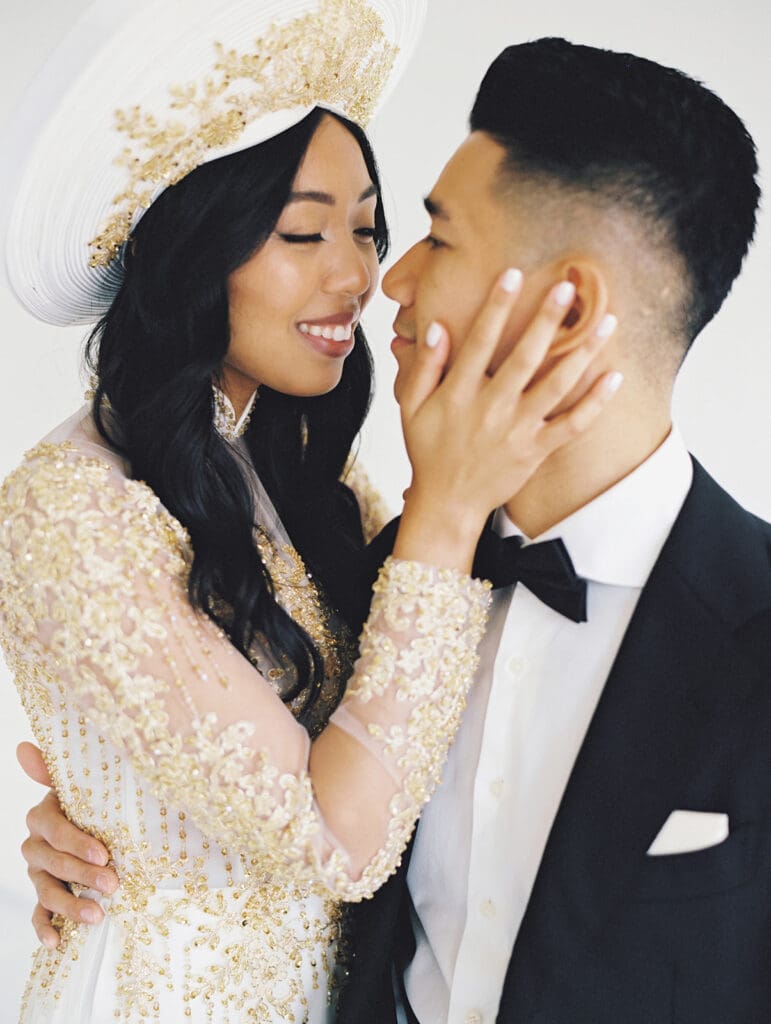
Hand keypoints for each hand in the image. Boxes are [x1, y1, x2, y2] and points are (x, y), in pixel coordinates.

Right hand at [17, 742, 118, 947]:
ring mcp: (38, 872)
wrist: (98, 823)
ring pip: (47, 891)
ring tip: (98, 916)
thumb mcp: (81, 784)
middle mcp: (35, 845)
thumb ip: (53, 769)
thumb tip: (22, 747)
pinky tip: (57, 942)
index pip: (55, 830)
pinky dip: (45, 929)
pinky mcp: (44, 894)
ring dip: (71, 905)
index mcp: (43, 815)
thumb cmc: (92, 801)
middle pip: (54, 863)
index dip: (77, 843)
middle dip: (84, 875)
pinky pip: (39, 914)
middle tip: (113, 884)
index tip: (104, 854)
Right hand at [392, 272, 620, 569]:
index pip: (479, 340)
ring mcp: (518, 430)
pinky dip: (595, 403)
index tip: (513, 274)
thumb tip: (437, 327)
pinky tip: (614, 378)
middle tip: (569, 287)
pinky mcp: (536, 451)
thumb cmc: (428, 452)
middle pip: (524, 357)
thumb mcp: (411, 408)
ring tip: (606, 323)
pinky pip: (572, 426)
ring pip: (556, 386)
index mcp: (459, 393)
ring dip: (583, 353)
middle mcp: (491, 408)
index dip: (496, 305)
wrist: (447, 504)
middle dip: (546, 320)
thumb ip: (424, 367)